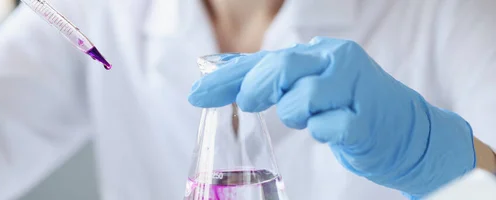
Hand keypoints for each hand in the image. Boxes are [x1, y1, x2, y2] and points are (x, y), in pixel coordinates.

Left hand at [188, 37, 475, 197]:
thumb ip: (267, 78)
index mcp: (320, 52)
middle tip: (248, 104)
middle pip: (282, 67)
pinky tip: (334, 130)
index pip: (264, 60)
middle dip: (256, 88)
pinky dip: (323, 132)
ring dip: (295, 115)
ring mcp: (356, 89)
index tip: (196, 94)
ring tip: (310, 119)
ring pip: (302, 99)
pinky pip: (330, 127)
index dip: (226, 78)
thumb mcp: (308, 85)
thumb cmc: (349, 106)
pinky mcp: (368, 121)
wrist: (408, 132)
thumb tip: (216, 74)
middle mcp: (338, 62)